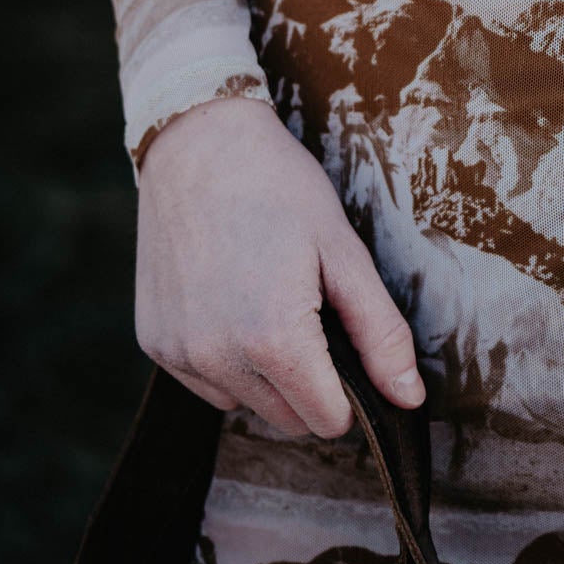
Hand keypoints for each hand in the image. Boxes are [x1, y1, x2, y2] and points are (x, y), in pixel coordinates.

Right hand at [135, 97, 424, 437]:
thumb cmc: (279, 187)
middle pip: (289, 418)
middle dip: (312, 380)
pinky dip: (227, 359)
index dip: (351, 389)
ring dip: (268, 374)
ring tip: (270, 298)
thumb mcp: (343, 252)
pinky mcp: (154, 343)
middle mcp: (218, 358)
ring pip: (246, 404)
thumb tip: (409, 399)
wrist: (199, 142)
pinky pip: (207, 383)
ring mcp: (180, 353)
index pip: (329, 421)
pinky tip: (233, 301)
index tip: (349, 341)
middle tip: (311, 307)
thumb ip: (380, 332)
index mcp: (274, 339)